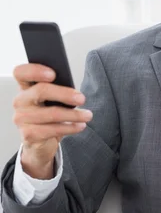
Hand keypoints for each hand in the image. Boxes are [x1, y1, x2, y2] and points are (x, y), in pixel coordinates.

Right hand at [12, 63, 92, 178]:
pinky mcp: (29, 135)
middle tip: (82, 99)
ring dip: (74, 115)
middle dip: (64, 94)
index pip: (21, 72)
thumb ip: (57, 90)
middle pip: (40, 91)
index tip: (53, 74)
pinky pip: (53, 129)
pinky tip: (80, 126)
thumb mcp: (52, 100)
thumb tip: (74, 91)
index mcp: (25, 87)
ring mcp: (22, 119)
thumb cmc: (49, 116)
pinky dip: (71, 127)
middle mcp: (20, 101)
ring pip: (51, 113)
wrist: (40, 142)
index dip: (35, 71)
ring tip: (88, 115)